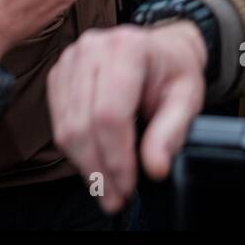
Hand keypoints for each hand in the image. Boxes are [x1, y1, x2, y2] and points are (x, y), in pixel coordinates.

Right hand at [48, 22, 206, 213]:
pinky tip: (94, 161)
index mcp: (126, 48)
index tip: (127, 185)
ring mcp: (70, 60)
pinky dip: (75, 150)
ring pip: (66, 127)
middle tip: (114, 196)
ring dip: (85, 164)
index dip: (116, 157)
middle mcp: (91, 49)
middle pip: (83, 123)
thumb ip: (171, 132)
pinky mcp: (58, 75)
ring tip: (105, 186)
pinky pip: (58, 122)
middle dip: (98, 168)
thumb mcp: (187, 98)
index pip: (110, 114)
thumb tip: (155, 167)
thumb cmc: (173, 72)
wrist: (160, 50)